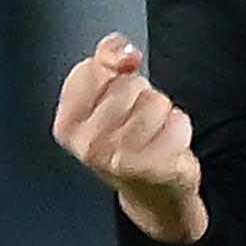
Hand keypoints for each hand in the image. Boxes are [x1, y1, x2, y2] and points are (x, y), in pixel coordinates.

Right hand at [53, 34, 208, 244]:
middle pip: (129, 85)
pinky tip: (167, 146)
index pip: (94, 69)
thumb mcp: (103, 96)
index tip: (114, 96)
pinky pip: (178, 121)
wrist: (150, 192)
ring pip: (156, 101)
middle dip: (140, 96)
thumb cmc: (124, 139)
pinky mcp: (153, 167)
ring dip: (162, 113)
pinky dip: (179, 129)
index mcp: (67, 124)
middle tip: (135, 122)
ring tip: (151, 135)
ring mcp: (119, 158)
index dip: (113, 75)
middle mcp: (87, 144)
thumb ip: (106, 59)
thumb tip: (125, 52)